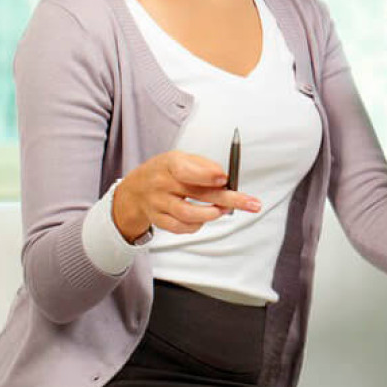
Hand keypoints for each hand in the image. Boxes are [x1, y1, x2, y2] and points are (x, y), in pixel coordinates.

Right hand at [112, 150, 260, 243]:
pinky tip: (205, 218)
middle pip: (197, 194)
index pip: (187, 170)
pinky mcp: (158, 219)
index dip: (207, 175)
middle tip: (251, 204)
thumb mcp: (180, 159)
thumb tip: (225, 178)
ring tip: (224, 211)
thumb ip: (203, 166)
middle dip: (228, 200)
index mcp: (170, 164)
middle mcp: (162, 184)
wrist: (135, 189)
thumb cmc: (165, 172)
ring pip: (188, 214)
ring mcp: (158, 203)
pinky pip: (181, 227)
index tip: (225, 179)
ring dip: (211, 214)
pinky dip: (196, 225)